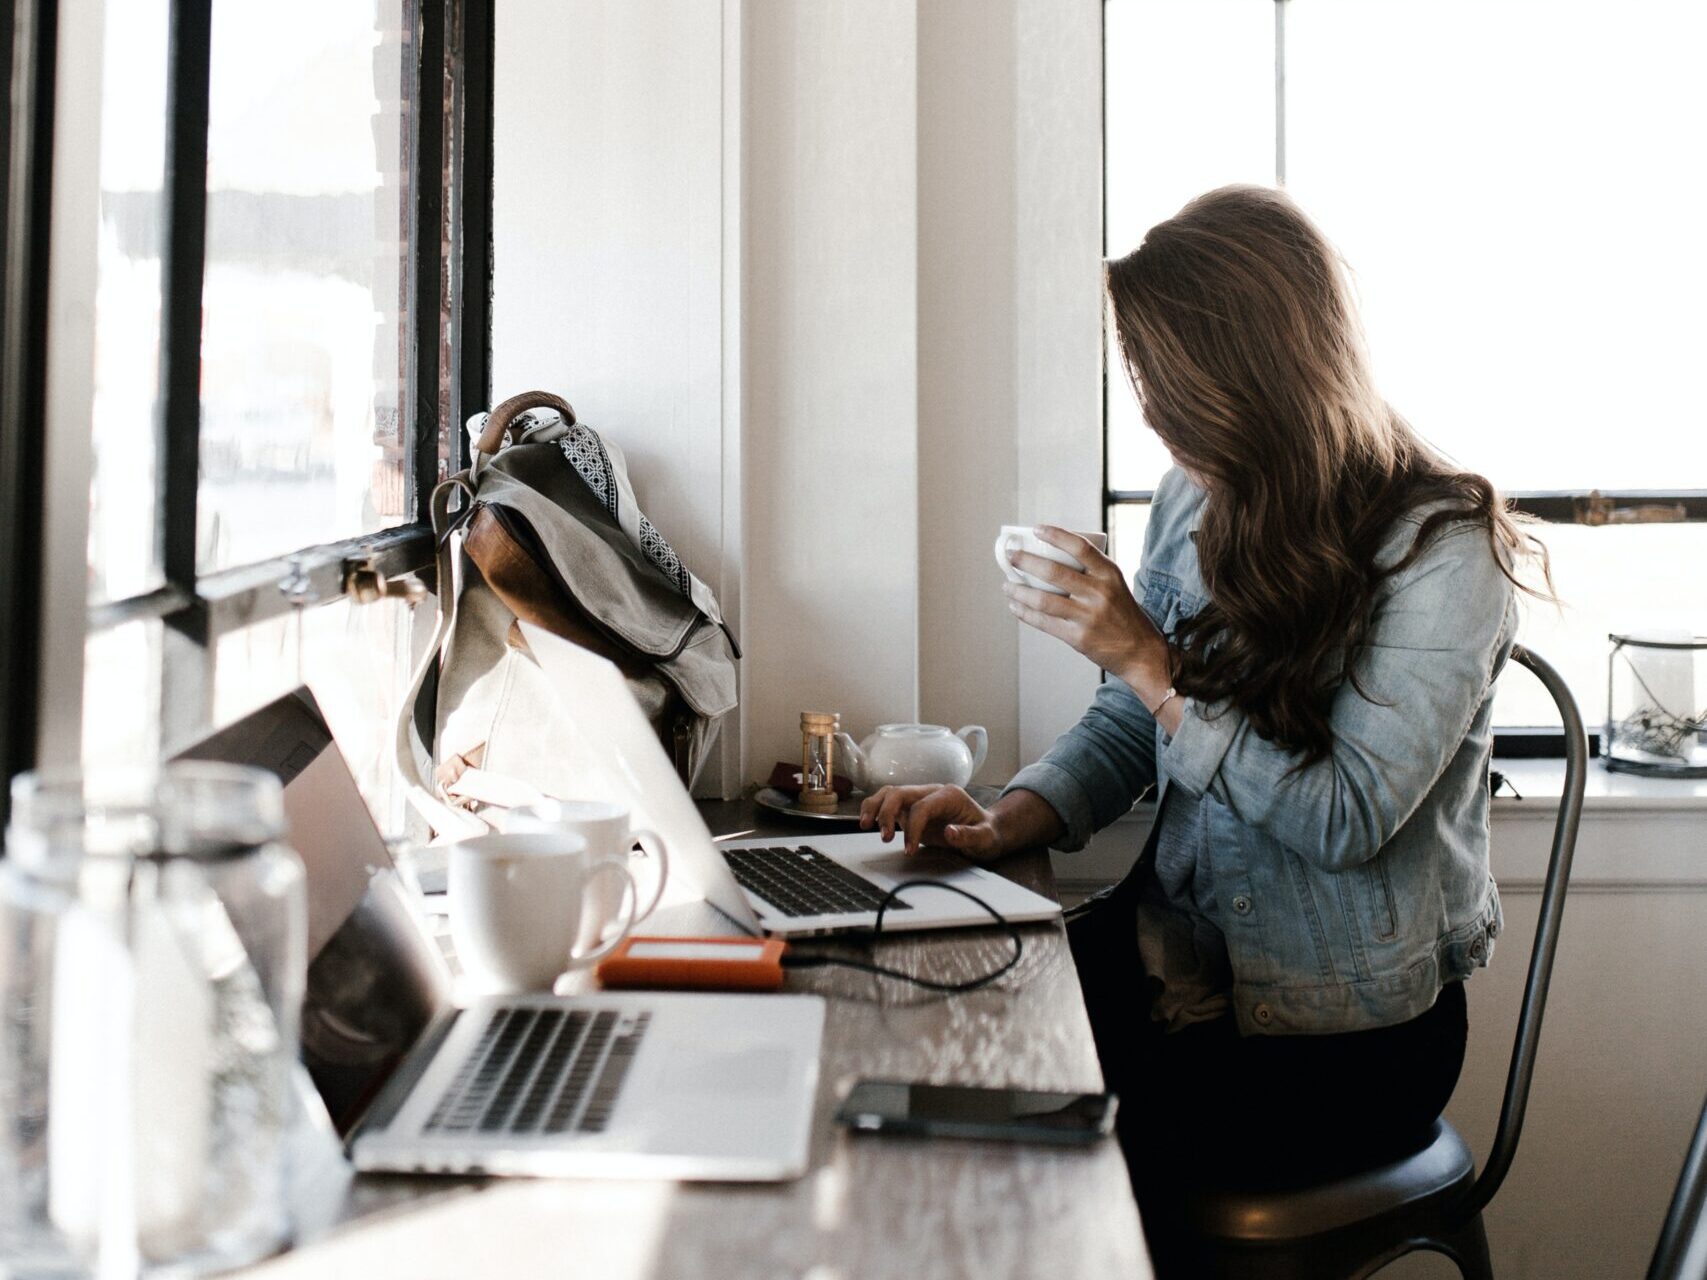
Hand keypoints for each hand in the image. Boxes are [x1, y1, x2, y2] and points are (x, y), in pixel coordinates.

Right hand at [858, 785, 1004, 858]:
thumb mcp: (986, 838)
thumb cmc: (987, 833)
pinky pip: (888, 803)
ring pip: (890, 793)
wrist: (987, 831)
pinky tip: (868, 823)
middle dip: (887, 813)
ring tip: (864, 825)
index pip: (922, 806)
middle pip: (900, 793)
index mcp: (949, 795)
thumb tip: (950, 832)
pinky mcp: (911, 808)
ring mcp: (920, 799)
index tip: (909, 850)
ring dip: (875, 807)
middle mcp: (932, 792)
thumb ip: (970, 836)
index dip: (913, 828)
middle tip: (883, 837)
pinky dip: (875, 810)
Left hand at [1003, 527, 1169, 691]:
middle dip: (1026, 562)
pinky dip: (1025, 613)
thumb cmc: (1122, 614)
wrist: (1140, 651)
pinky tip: (1015, 606)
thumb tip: (1051, 556)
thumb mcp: (1115, 585)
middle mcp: (1100, 593)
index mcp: (1109, 574)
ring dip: (1019, 591)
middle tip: (1010, 556)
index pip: (1080, 547)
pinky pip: (1044, 622)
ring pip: (1043, 599)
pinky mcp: (1078, 637)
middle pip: (1054, 572)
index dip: (1056, 535)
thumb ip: (1091, 572)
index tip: (1036, 529)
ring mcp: (1088, 616)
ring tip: (1007, 585)